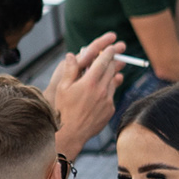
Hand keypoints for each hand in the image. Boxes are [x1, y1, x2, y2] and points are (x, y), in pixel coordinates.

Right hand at [45, 34, 126, 148]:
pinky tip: (103, 89)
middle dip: (112, 61)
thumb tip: (71, 55)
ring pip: (113, 82)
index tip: (112, 46)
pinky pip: (112, 95)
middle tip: (114, 54)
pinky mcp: (111, 109)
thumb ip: (70, 70)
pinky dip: (109, 89)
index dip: (108, 52)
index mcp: (90, 82)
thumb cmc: (64, 108)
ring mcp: (108, 100)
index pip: (103, 62)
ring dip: (112, 75)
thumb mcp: (63, 88)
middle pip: (111, 70)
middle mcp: (102, 90)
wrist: (72, 132)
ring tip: (109, 70)